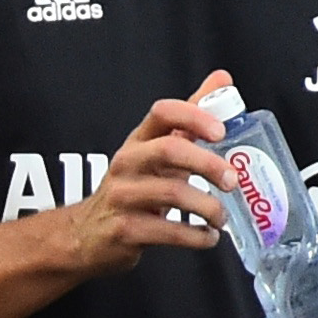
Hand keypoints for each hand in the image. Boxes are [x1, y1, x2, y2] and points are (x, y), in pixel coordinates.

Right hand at [54, 80, 241, 274]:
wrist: (86, 234)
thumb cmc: (131, 188)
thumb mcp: (155, 150)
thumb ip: (189, 118)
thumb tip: (222, 79)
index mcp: (138, 140)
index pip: (163, 113)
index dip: (194, 117)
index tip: (221, 132)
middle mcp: (127, 163)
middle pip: (170, 150)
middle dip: (209, 164)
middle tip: (232, 181)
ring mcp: (122, 197)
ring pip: (172, 193)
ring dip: (208, 208)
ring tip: (222, 218)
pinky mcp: (123, 230)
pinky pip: (168, 232)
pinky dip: (196, 237)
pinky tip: (207, 237)